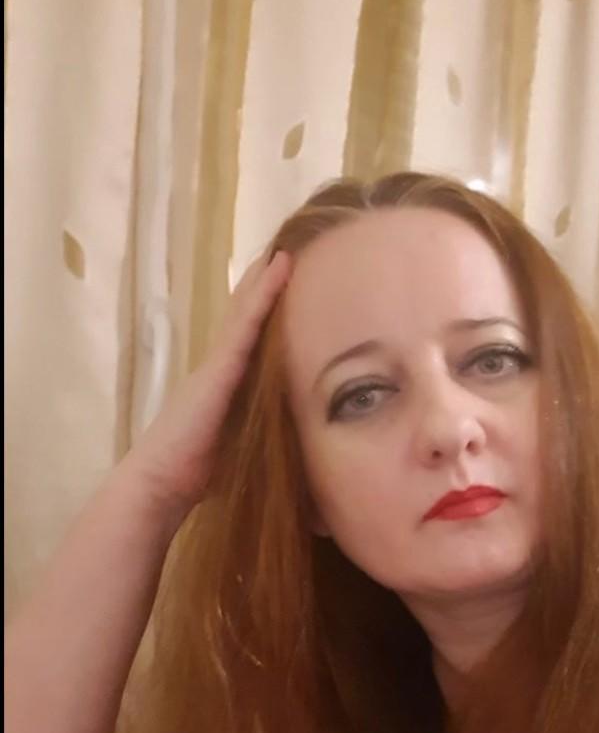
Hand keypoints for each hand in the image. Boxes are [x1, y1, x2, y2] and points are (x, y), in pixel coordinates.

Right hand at [121, 249, 290, 515]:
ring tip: (287, 249)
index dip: (264, 312)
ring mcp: (217, 364)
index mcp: (226, 386)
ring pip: (245, 311)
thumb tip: (303, 452)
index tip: (286, 286)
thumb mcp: (243, 450)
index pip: (249, 341)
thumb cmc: (199, 477)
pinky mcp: (219, 368)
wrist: (161, 483)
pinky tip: (280, 269)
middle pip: (245, 317)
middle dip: (263, 288)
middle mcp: (220, 368)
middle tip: (288, 255)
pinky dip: (263, 295)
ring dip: (265, 280)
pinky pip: (246, 324)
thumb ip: (265, 440)